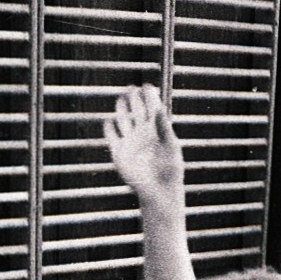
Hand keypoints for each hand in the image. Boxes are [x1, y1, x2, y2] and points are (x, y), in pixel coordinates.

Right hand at [105, 85, 185, 203]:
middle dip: (134, 98)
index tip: (146, 86)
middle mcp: (142, 134)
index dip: (149, 96)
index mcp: (157, 130)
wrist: (158, 193)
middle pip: (136, 110)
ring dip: (121, 109)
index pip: (151, 108)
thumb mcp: (171, 147)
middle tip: (131, 88)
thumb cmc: (170, 171)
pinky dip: (109, 129)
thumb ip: (164, 128)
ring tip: (121, 99)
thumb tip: (159, 108)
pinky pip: (112, 137)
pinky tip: (109, 121)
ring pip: (123, 120)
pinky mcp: (119, 153)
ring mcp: (130, 142)